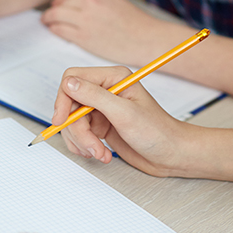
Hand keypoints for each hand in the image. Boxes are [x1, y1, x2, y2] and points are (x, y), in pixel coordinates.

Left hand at [41, 0, 172, 64]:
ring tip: (46, 22)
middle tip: (48, 14)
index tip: (56, 3)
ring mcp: (86, 19)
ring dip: (49, 18)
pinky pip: (60, 30)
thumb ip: (96, 0)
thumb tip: (76, 5)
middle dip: (53, 8)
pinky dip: (54, 29)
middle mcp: (91, 1)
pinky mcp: (84, 36)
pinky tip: (54, 31)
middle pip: (61, 2)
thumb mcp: (115, 1)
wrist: (146, 40)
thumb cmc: (135, 24)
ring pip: (57, 15)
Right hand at [53, 66, 197, 176]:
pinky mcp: (101, 125)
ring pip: (72, 122)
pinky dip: (84, 146)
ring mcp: (102, 109)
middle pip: (70, 105)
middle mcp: (105, 90)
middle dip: (77, 129)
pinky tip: (100, 153)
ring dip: (82, 141)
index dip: (63, 100)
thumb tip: (69, 83)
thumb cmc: (157, 132)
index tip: (61, 120)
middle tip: (91, 146)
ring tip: (99, 153)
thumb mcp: (125, 113)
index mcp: (113, 78)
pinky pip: (79, 134)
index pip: (73, 79)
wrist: (171, 154)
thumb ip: (95, 96)